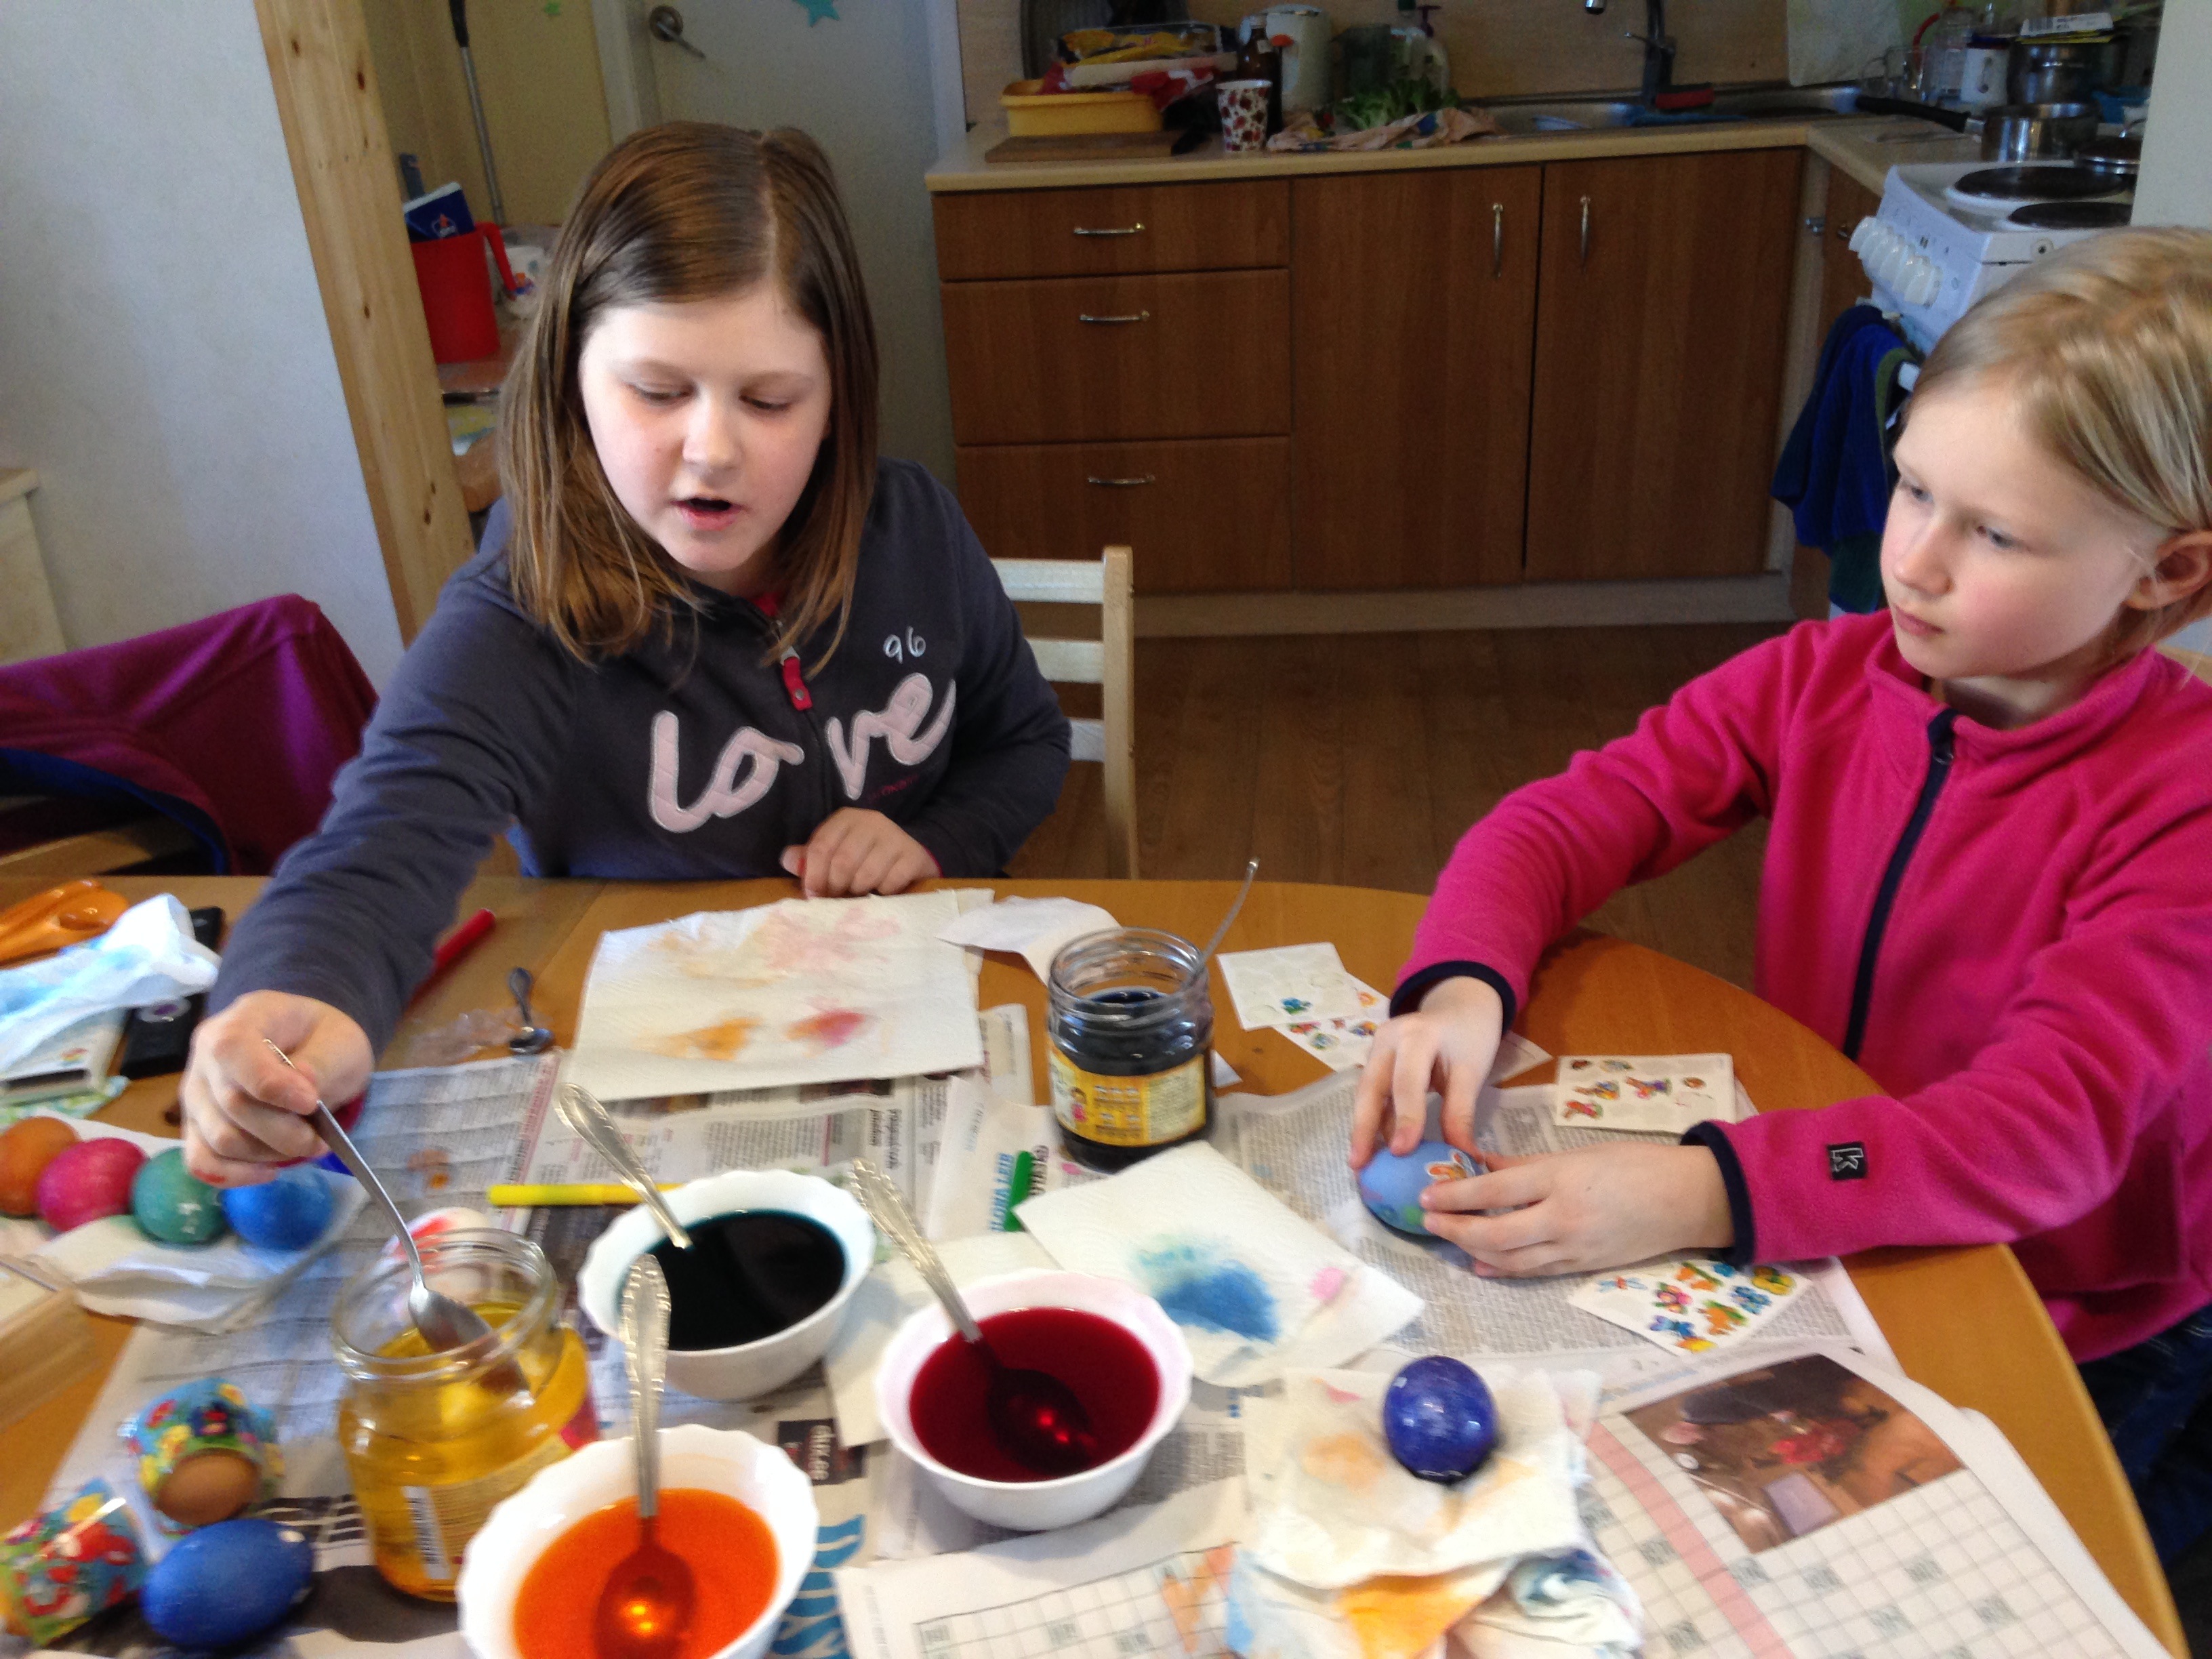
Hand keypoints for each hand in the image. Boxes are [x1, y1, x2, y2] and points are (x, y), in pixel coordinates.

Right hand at [180, 992, 370, 1185]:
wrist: (312, 1048)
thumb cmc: (324, 1040)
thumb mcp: (338, 1042)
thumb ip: (319, 1064)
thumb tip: (301, 1087)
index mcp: (240, 1021)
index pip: (233, 1051)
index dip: (271, 1085)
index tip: (311, 1103)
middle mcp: (204, 1057)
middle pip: (232, 1105)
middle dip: (284, 1131)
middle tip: (320, 1139)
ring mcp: (196, 1094)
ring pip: (220, 1138)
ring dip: (269, 1153)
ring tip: (305, 1146)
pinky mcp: (197, 1127)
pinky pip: (201, 1160)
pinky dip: (236, 1174)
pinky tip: (270, 1171)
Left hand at [781, 810, 938, 897]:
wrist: (910, 855)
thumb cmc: (865, 857)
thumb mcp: (836, 852)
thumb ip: (811, 858)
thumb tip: (787, 860)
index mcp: (846, 819)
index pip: (821, 847)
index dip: (813, 876)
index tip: (813, 896)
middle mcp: (871, 822)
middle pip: (842, 862)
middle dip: (835, 887)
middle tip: (836, 899)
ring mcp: (894, 837)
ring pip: (866, 875)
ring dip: (858, 892)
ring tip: (858, 894)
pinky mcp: (912, 855)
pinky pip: (890, 882)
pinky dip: (882, 893)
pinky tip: (882, 891)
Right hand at [1350, 976, 1503, 1167]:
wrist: (1460, 1005)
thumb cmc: (1470, 1036)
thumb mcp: (1472, 1071)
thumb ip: (1461, 1112)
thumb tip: (1462, 1157)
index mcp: (1417, 1035)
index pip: (1407, 1082)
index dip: (1405, 1118)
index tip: (1402, 1152)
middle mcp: (1387, 1039)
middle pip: (1371, 1088)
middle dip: (1364, 1128)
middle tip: (1359, 1165)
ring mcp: (1376, 1048)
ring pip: (1366, 1093)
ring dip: (1364, 1128)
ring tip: (1361, 1163)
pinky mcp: (1375, 1060)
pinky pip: (1372, 1093)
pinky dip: (1374, 1120)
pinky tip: (1375, 1147)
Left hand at [1418, 1141, 1733, 1276]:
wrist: (1686, 1200)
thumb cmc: (1634, 1165)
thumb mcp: (1577, 1154)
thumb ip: (1527, 1163)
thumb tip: (1481, 1162)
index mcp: (1560, 1180)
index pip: (1494, 1189)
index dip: (1455, 1195)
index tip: (1425, 1195)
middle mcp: (1562, 1218)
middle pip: (1495, 1232)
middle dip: (1455, 1228)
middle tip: (1428, 1221)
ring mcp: (1573, 1248)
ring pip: (1511, 1259)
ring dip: (1474, 1250)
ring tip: (1449, 1239)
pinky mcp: (1583, 1267)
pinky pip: (1535, 1272)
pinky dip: (1504, 1269)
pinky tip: (1482, 1264)